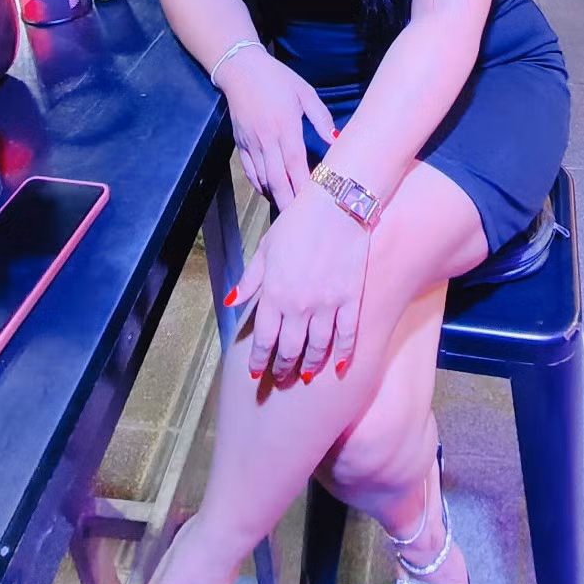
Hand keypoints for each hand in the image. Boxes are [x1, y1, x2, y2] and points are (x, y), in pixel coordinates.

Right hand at [216, 50, 335, 211]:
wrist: (240, 69)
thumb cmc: (277, 78)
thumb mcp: (304, 92)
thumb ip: (321, 117)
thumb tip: (336, 139)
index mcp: (285, 126)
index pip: (295, 163)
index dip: (303, 185)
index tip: (314, 202)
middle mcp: (266, 138)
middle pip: (277, 178)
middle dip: (288, 200)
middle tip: (300, 219)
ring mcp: (251, 143)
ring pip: (262, 178)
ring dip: (275, 195)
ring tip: (289, 209)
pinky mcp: (239, 143)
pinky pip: (249, 171)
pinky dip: (259, 185)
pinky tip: (270, 191)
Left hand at [228, 185, 368, 384]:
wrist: (337, 206)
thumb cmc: (298, 223)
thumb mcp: (266, 249)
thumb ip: (250, 280)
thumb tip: (232, 302)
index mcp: (274, 293)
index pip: (264, 339)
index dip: (259, 360)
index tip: (256, 374)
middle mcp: (299, 305)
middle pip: (289, 349)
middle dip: (283, 367)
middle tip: (281, 378)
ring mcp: (327, 305)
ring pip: (317, 348)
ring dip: (310, 366)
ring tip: (306, 376)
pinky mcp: (351, 300)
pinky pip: (347, 336)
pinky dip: (343, 354)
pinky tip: (338, 367)